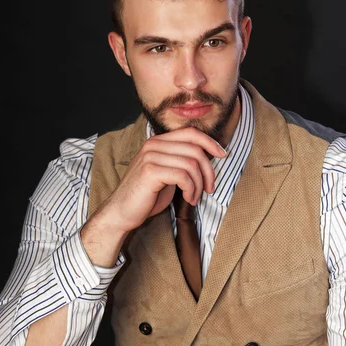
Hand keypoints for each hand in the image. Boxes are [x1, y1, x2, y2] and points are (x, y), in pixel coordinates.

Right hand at [104, 127, 226, 232]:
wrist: (122, 212)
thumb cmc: (147, 195)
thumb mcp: (168, 173)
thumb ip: (182, 162)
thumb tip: (209, 157)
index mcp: (158, 142)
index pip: (190, 133)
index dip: (210, 142)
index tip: (223, 155)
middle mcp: (153, 145)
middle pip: (195, 149)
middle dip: (208, 170)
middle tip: (210, 188)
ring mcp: (151, 156)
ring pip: (191, 164)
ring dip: (199, 185)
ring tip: (194, 197)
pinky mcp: (150, 171)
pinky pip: (183, 176)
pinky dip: (191, 190)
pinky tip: (188, 199)